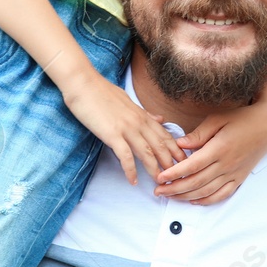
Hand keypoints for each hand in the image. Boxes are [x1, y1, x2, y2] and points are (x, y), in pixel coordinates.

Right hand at [64, 74, 182, 184]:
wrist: (83, 84)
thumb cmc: (101, 91)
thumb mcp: (127, 100)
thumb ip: (144, 113)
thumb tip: (159, 119)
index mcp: (142, 114)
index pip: (164, 134)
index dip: (175, 149)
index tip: (183, 161)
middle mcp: (138, 122)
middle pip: (160, 145)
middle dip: (170, 163)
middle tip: (177, 177)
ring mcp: (126, 128)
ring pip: (146, 152)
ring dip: (154, 169)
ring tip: (160, 182)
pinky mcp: (112, 134)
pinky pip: (125, 156)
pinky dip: (130, 170)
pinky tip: (133, 181)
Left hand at [155, 108, 266, 204]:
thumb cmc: (242, 119)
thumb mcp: (218, 119)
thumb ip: (199, 134)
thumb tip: (180, 144)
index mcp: (219, 148)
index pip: (193, 165)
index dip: (175, 173)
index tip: (160, 177)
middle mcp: (226, 165)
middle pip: (196, 182)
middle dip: (175, 189)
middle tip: (158, 191)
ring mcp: (233, 173)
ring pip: (207, 191)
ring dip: (186, 197)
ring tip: (170, 196)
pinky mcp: (239, 178)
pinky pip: (222, 195)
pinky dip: (207, 200)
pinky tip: (195, 201)